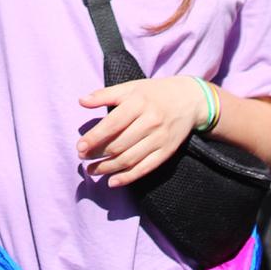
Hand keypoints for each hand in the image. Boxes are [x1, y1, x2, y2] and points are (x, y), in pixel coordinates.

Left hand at [77, 76, 205, 186]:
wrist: (190, 100)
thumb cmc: (154, 92)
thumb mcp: (131, 87)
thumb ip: (106, 94)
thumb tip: (81, 101)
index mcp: (139, 102)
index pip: (113, 123)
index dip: (94, 137)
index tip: (80, 147)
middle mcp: (150, 121)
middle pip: (120, 143)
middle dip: (98, 154)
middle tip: (83, 159)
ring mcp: (159, 138)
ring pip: (130, 159)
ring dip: (108, 168)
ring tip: (92, 171)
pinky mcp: (166, 152)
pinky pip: (145, 168)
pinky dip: (128, 178)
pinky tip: (112, 182)